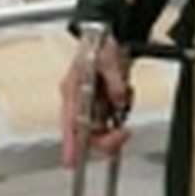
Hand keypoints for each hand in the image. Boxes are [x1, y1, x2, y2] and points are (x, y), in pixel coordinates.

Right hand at [59, 29, 131, 166]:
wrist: (106, 34)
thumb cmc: (97, 44)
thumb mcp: (108, 60)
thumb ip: (114, 82)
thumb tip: (119, 99)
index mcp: (72, 92)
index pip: (69, 124)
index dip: (70, 144)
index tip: (71, 161)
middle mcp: (79, 101)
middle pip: (88, 133)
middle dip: (108, 137)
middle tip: (123, 131)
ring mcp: (92, 103)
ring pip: (104, 127)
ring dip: (118, 121)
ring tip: (124, 96)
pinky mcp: (103, 102)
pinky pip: (114, 117)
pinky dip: (123, 108)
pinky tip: (125, 92)